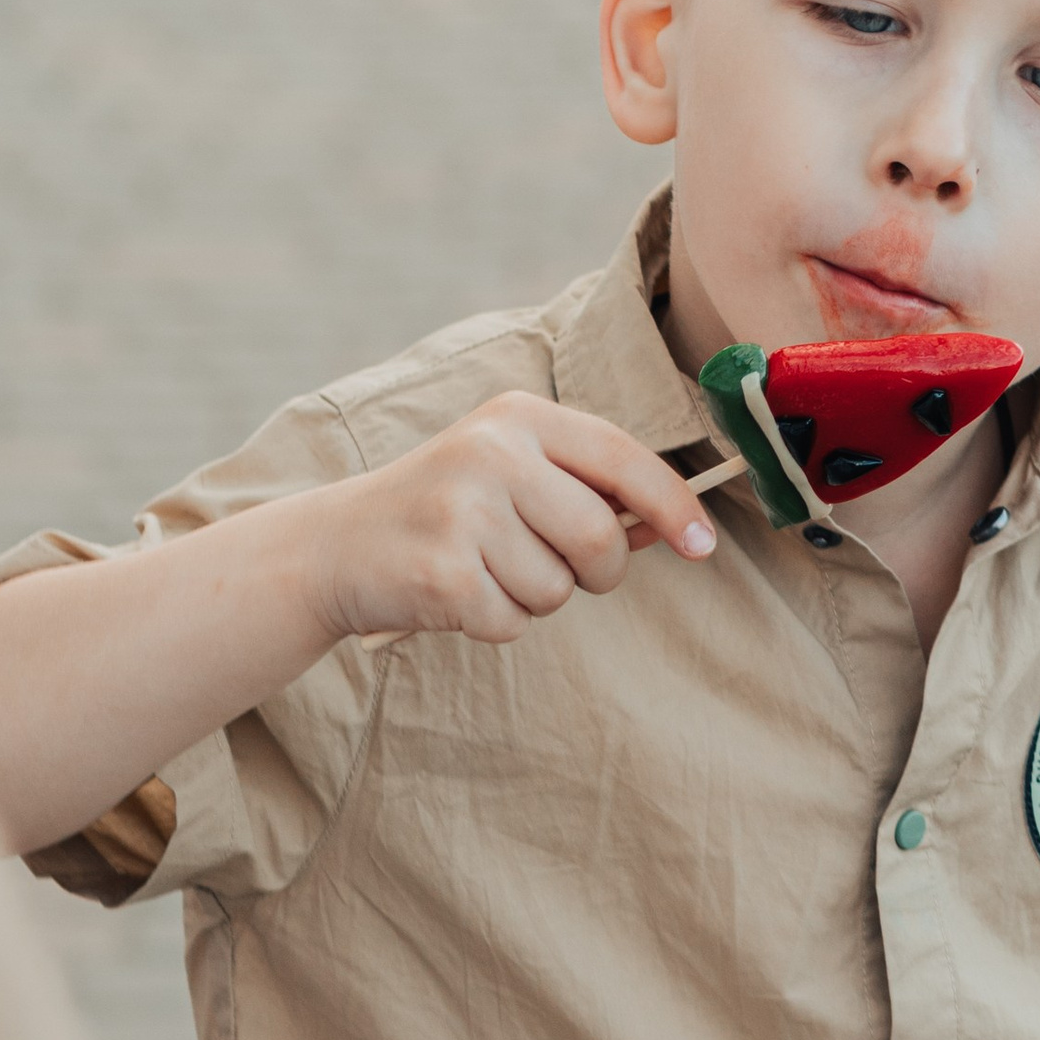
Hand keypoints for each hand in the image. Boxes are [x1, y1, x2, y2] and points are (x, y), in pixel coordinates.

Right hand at [305, 395, 716, 647]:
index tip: (702, 545)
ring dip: (533, 599)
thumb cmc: (444, 513)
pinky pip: (513, 622)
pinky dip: (494, 623)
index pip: (622, 457)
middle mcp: (491, 451)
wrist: (337, 546)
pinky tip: (455, 594)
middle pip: (600, 538)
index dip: (672, 504)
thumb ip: (588, 492)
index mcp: (518, 416)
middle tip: (557, 571)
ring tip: (483, 571)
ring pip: (558, 589)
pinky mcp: (441, 573)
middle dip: (595, 574)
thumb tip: (676, 526)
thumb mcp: (511, 477)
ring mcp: (463, 511)